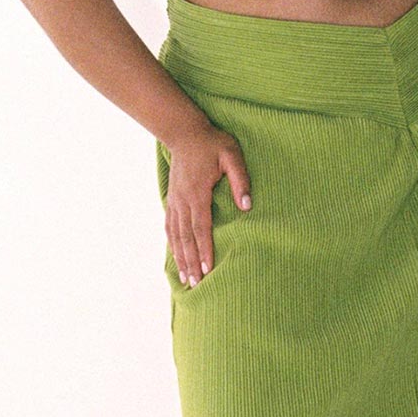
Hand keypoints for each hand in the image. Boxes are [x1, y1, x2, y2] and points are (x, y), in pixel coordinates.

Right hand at [162, 119, 253, 286]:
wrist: (184, 132)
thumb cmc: (212, 143)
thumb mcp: (232, 156)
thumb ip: (240, 180)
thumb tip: (247, 206)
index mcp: (197, 194)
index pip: (201, 228)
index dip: (204, 250)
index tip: (207, 269)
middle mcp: (182, 202)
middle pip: (186, 238)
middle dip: (191, 262)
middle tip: (195, 284)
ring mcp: (175, 201)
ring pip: (176, 236)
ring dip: (180, 258)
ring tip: (185, 278)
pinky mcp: (172, 199)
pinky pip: (170, 227)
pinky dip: (173, 244)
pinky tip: (176, 255)